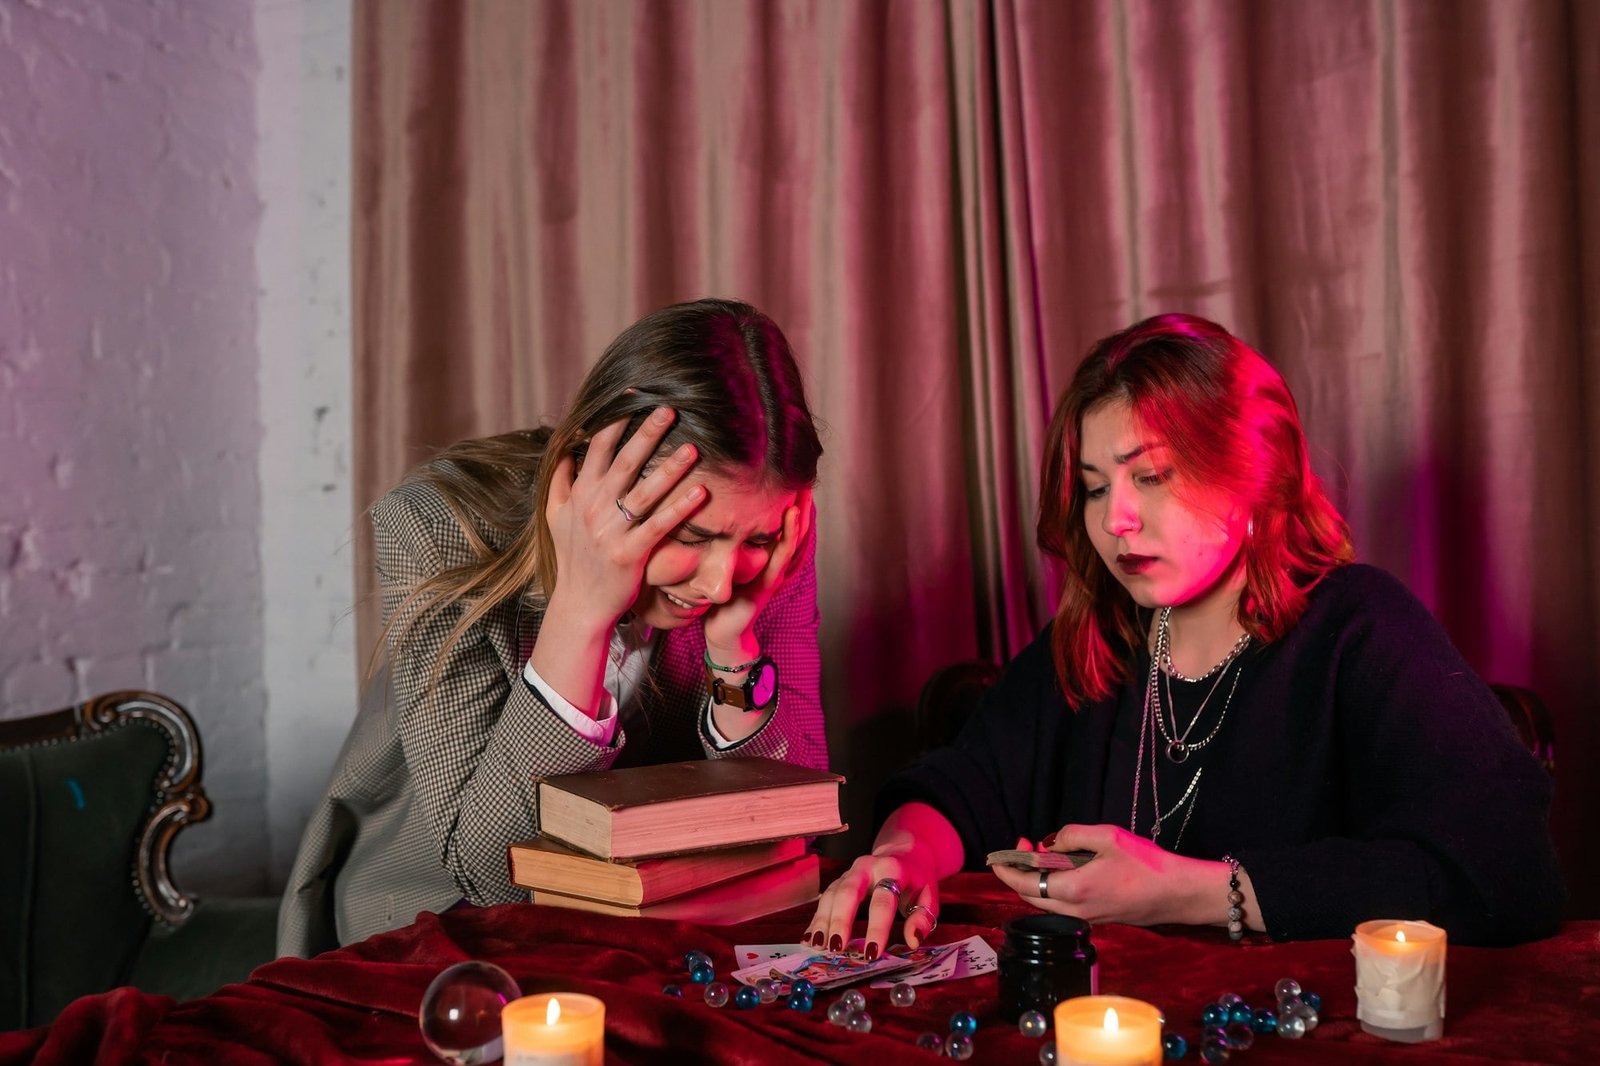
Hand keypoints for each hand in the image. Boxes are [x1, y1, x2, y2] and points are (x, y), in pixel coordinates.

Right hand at [542, 408, 705, 625]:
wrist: (579, 605)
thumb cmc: (573, 559)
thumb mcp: (556, 518)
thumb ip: (560, 482)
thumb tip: (564, 451)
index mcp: (580, 494)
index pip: (597, 448)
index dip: (615, 420)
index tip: (633, 395)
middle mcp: (593, 509)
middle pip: (624, 463)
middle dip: (646, 434)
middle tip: (670, 409)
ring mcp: (611, 532)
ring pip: (644, 492)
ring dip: (669, 469)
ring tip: (693, 448)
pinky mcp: (629, 554)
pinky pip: (658, 526)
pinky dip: (679, 509)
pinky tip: (701, 493)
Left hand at [701, 486, 812, 654]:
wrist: (722, 631)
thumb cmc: (721, 595)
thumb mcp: (722, 559)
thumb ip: (724, 536)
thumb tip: (710, 505)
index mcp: (767, 555)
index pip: (783, 521)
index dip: (790, 498)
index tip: (791, 470)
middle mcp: (776, 562)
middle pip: (796, 525)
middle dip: (802, 500)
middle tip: (807, 471)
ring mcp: (774, 573)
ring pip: (794, 537)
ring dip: (802, 512)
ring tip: (806, 487)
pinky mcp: (768, 585)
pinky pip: (781, 556)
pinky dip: (789, 536)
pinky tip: (791, 517)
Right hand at [803, 840, 938, 958]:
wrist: (904, 851)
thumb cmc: (917, 879)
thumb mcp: (930, 895)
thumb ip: (923, 917)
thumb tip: (912, 941)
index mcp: (893, 869)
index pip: (884, 900)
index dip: (877, 928)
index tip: (872, 953)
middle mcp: (867, 867)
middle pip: (849, 892)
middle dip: (841, 920)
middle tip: (836, 948)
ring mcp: (850, 872)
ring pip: (832, 894)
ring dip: (823, 921)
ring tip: (819, 946)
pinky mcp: (840, 879)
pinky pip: (825, 898)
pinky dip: (816, 919)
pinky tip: (809, 939)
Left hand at [989, 823, 1217, 926]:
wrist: (1177, 894)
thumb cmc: (1146, 865)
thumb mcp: (1108, 837)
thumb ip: (1072, 835)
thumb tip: (1050, 844)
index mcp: (1074, 890)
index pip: (1025, 885)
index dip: (1006, 870)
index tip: (997, 855)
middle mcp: (1075, 911)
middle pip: (1031, 897)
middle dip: (1019, 872)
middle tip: (1026, 846)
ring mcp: (1086, 918)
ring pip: (1046, 903)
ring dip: (1036, 881)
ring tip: (1044, 854)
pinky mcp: (1097, 919)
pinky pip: (1063, 906)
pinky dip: (1053, 888)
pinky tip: (1064, 869)